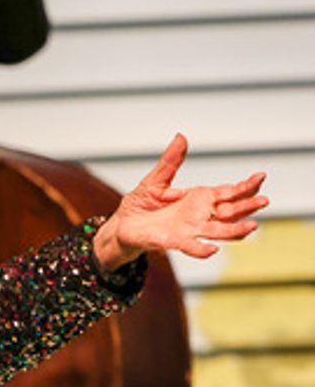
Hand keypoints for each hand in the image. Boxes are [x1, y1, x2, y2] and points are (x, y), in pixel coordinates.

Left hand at [93, 134, 266, 270]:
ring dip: (235, 231)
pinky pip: (191, 246)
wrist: (121, 227)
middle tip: (264, 201)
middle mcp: (199, 215)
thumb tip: (181, 137)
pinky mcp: (173, 241)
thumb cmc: (140, 205)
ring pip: (218, 231)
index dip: (245, 186)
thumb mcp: (156, 180)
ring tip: (252, 227)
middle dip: (247, 207)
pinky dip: (202, 249)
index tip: (261, 177)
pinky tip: (213, 249)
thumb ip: (170, 162)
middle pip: (230, 212)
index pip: (228, 193)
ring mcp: (188, 230)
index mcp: (199, 198)